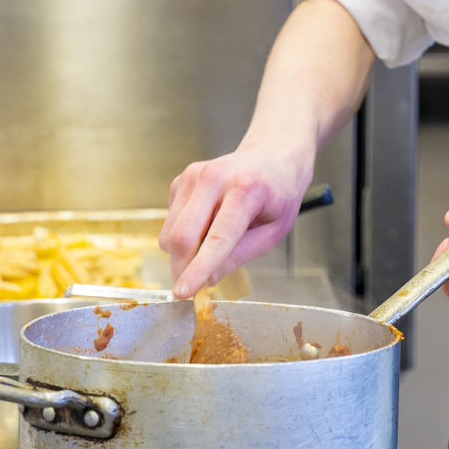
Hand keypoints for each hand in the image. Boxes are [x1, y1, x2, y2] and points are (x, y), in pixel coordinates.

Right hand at [160, 139, 312, 297]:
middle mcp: (214, 177)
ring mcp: (193, 176)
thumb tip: (207, 281)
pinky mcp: (180, 181)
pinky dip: (183, 237)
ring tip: (210, 249)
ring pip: (170, 233)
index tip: (183, 292)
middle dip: (182, 269)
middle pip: (182, 236)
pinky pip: (170, 223)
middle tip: (191, 289)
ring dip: (182, 254)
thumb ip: (239, 256)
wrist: (271, 156)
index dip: (198, 269)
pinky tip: (205, 227)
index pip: (217, 238)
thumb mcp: (272, 231)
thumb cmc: (278, 193)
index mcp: (245, 189)